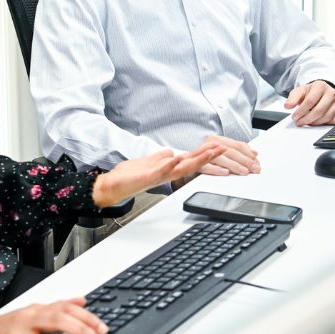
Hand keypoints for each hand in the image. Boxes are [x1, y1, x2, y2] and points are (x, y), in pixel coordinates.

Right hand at [0, 296, 107, 333]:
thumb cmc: (10, 325)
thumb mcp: (34, 311)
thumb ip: (59, 306)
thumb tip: (82, 301)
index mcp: (37, 309)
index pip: (66, 308)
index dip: (86, 317)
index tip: (102, 328)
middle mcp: (28, 320)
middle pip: (57, 321)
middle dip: (80, 332)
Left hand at [92, 143, 223, 207]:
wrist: (112, 187)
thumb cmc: (129, 177)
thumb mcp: (148, 163)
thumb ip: (160, 158)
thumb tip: (171, 152)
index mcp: (167, 169)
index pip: (189, 160)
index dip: (203, 154)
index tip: (218, 146)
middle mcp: (166, 173)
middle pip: (191, 164)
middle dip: (207, 156)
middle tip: (222, 148)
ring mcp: (158, 176)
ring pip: (181, 168)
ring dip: (195, 160)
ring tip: (209, 152)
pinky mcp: (147, 177)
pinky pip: (161, 171)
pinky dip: (169, 164)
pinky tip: (177, 157)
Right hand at [198, 134, 259, 176]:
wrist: (184, 162)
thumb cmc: (206, 158)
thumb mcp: (223, 152)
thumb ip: (238, 151)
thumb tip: (255, 153)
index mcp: (218, 140)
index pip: (237, 145)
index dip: (249, 154)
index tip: (257, 163)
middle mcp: (210, 144)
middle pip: (230, 151)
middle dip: (245, 160)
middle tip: (254, 169)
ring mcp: (202, 153)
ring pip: (221, 158)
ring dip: (234, 165)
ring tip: (244, 171)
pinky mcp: (196, 164)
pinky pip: (206, 166)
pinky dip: (216, 169)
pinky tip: (225, 173)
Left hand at [284, 80, 334, 125]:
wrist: (323, 90)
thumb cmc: (311, 91)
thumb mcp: (300, 91)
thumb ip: (292, 98)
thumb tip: (287, 106)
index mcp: (320, 86)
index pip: (310, 101)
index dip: (301, 111)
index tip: (295, 117)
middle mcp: (331, 93)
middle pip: (319, 111)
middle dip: (307, 119)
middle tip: (299, 122)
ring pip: (326, 117)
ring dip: (314, 123)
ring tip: (306, 122)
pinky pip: (334, 121)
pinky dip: (324, 124)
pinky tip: (317, 122)